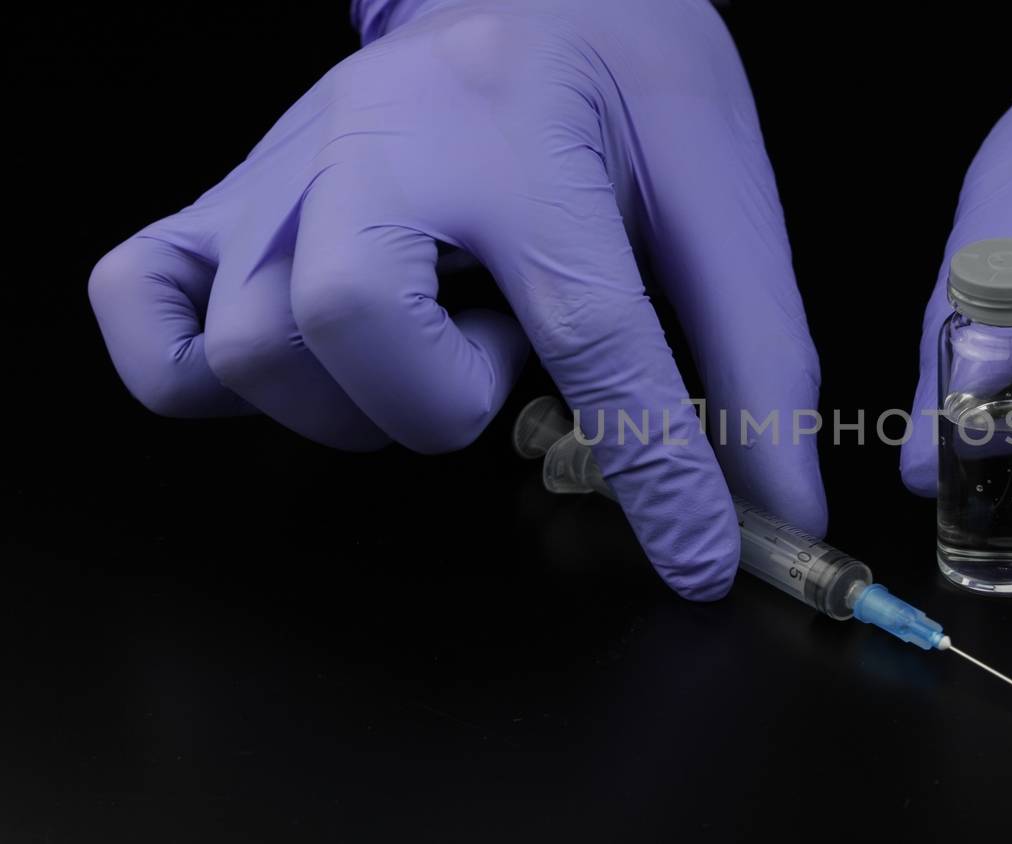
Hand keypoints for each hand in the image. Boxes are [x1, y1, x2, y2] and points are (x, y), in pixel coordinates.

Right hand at [88, 0, 825, 598]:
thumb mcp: (718, 193)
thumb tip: (777, 502)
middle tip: (502, 360)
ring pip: (252, 347)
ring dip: (360, 398)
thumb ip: (754, 354)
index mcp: (524, 131)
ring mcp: (283, 174)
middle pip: (346, 323)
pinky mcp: (228, 200)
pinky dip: (205, 371)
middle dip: (442, 400)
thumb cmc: (627, 75)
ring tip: (435, 336)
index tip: (701, 561)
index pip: (593, 335)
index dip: (657, 472)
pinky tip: (311, 359)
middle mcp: (381, 142)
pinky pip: (144, 307)